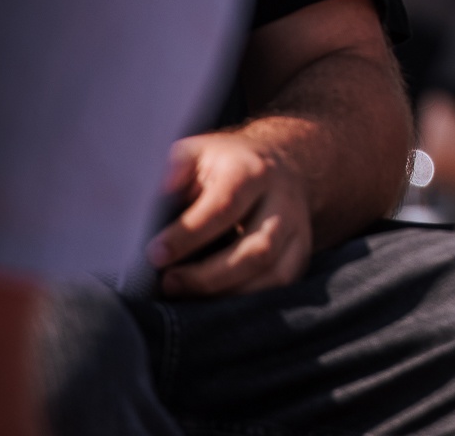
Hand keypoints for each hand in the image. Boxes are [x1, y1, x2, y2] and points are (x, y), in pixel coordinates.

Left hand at [145, 131, 313, 297]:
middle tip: (168, 282)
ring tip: (186, 295)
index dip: (188, 234)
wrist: (280, 164)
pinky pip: (282, 284)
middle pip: (258, 248)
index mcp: (253, 171)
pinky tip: (215, 301)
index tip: (154, 254)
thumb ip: (173, 169)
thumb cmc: (223, 164)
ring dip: (228, 293)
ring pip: (275, 273)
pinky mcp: (301, 251)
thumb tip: (156, 191)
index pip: (225, 206)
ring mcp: (297, 228)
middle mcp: (283, 200)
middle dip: (209, 276)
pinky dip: (247, 299)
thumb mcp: (197, 153)